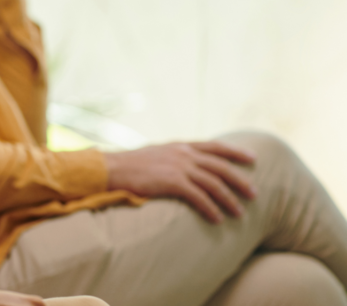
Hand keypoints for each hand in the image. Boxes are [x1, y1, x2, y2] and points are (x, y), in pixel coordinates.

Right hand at [104, 141, 257, 222]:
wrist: (112, 168)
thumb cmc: (130, 164)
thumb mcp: (156, 153)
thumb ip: (173, 157)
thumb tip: (185, 164)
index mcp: (180, 146)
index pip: (215, 146)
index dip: (236, 151)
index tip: (253, 157)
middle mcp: (184, 154)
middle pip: (221, 166)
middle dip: (240, 180)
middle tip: (255, 193)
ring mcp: (179, 167)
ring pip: (214, 184)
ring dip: (230, 199)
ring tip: (240, 213)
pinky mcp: (173, 182)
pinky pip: (199, 198)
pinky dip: (211, 209)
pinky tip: (217, 219)